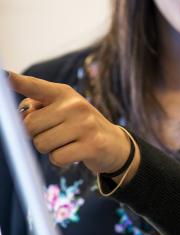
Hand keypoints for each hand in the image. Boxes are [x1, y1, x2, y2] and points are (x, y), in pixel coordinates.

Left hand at [9, 72, 131, 174]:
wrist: (113, 143)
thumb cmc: (77, 125)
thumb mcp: (61, 110)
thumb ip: (36, 108)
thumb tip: (21, 117)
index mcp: (63, 93)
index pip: (35, 86)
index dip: (18, 81)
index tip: (4, 75)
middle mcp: (75, 105)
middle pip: (29, 126)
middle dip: (35, 135)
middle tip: (54, 133)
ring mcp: (85, 124)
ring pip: (41, 144)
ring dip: (48, 149)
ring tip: (65, 142)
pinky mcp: (92, 145)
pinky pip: (56, 158)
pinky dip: (59, 160)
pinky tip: (73, 153)